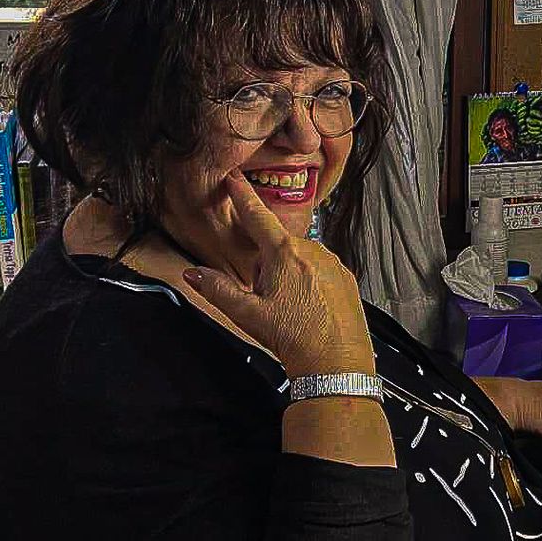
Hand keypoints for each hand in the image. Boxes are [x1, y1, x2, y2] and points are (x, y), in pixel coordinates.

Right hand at [181, 173, 373, 375]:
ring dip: (288, 274)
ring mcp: (333, 263)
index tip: (235, 178)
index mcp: (285, 253)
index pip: (257, 216)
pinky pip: (320, 271)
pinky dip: (310, 284)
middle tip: (268, 297)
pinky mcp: (346, 278)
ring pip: (299, 259)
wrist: (336, 363)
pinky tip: (309, 309)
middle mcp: (313, 251)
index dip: (242, 195)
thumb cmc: (296, 339)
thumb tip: (195, 274)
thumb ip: (218, 289)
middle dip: (265, 265)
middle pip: (276, 246)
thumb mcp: (248, 314)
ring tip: (291, 308)